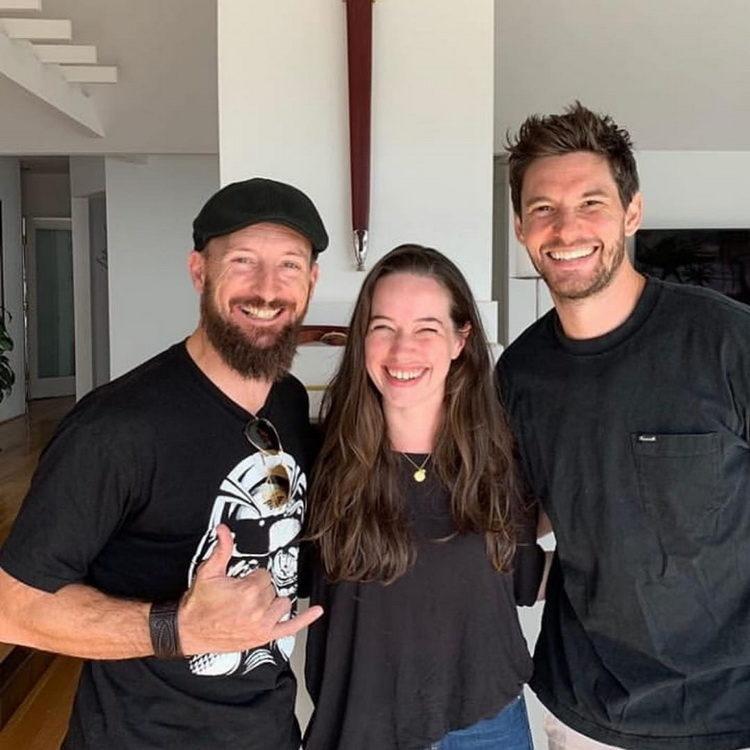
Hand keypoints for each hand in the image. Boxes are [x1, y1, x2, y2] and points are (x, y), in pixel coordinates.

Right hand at [177, 524, 322, 655]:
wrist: (189, 631)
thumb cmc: (199, 604)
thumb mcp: (208, 572)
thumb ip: (221, 549)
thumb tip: (224, 529)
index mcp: (248, 591)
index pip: (264, 575)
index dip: (251, 578)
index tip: (239, 584)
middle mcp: (258, 609)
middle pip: (272, 589)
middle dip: (258, 590)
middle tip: (239, 596)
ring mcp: (263, 625)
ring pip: (281, 603)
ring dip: (270, 602)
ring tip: (251, 606)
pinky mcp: (264, 636)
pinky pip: (290, 628)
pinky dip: (305, 619)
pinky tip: (317, 611)